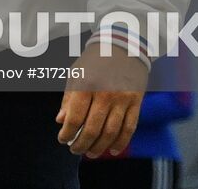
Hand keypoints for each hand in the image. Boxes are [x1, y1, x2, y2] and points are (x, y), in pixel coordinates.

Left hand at [54, 40, 148, 158]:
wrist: (123, 45)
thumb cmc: (95, 60)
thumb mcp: (76, 73)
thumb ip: (68, 98)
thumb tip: (61, 121)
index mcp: (85, 85)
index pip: (75, 118)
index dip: (67, 133)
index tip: (62, 139)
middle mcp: (104, 93)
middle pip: (92, 129)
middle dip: (81, 144)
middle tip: (75, 150)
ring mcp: (122, 99)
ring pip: (110, 132)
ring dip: (99, 147)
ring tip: (90, 153)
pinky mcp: (136, 102)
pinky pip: (129, 128)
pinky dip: (121, 143)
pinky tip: (111, 150)